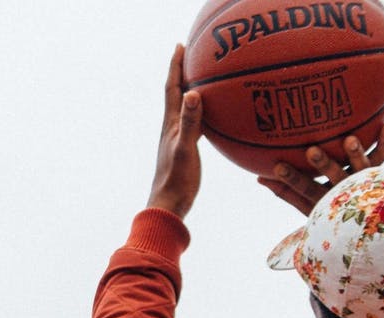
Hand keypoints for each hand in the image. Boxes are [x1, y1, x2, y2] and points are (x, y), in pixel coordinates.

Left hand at [146, 44, 203, 218]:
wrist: (169, 205)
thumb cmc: (176, 180)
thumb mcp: (185, 149)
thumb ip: (189, 123)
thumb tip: (193, 93)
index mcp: (170, 124)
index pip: (172, 88)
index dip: (175, 67)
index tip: (180, 46)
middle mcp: (172, 127)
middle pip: (177, 93)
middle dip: (183, 72)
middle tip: (191, 53)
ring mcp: (178, 138)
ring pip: (186, 107)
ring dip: (192, 90)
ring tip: (203, 77)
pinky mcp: (186, 149)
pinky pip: (197, 123)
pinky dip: (204, 112)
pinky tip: (215, 115)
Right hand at [257, 127, 383, 215]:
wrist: (368, 226)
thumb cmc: (330, 211)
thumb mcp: (306, 206)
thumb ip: (285, 192)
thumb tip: (258, 177)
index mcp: (325, 201)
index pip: (305, 190)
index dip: (291, 180)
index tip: (276, 167)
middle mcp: (346, 192)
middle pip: (335, 178)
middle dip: (324, 165)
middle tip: (312, 150)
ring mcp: (365, 184)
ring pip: (362, 169)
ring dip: (356, 154)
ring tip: (350, 139)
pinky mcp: (379, 175)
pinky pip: (383, 159)